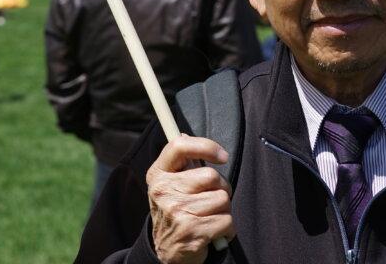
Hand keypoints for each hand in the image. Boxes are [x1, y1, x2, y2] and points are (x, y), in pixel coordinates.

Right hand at [147, 135, 234, 263]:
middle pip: (211, 175)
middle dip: (220, 187)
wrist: (167, 252)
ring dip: (224, 209)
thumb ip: (180, 163)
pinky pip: (227, 220)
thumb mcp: (170, 185)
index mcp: (158, 175)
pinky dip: (227, 228)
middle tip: (212, 198)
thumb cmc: (176, 211)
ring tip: (210, 217)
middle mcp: (163, 191)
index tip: (222, 156)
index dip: (206, 146)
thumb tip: (184, 133)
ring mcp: (176, 212)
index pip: (179, 146)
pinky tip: (214, 232)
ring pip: (222, 199)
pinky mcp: (191, 231)